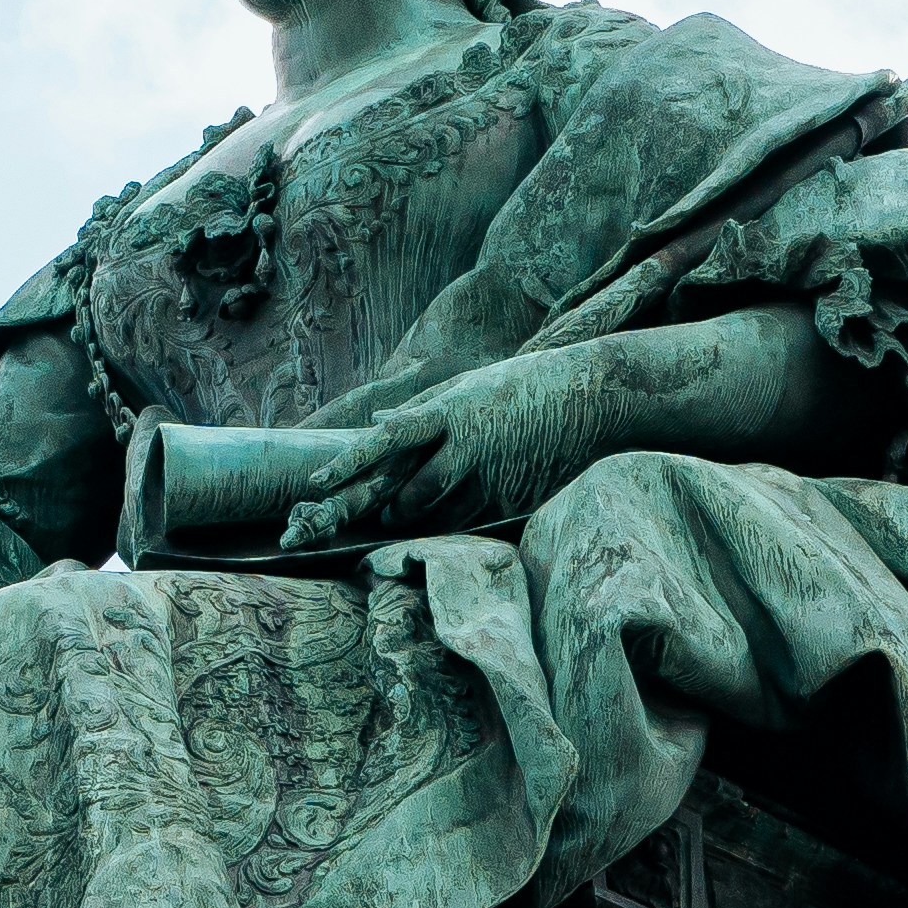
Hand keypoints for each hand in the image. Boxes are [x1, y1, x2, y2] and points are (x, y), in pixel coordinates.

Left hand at [277, 372, 570, 547]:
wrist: (590, 398)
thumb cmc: (524, 386)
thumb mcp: (468, 387)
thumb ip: (421, 408)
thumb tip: (378, 420)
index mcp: (448, 413)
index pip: (386, 441)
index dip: (350, 463)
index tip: (317, 484)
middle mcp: (464, 447)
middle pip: (408, 493)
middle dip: (381, 512)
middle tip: (363, 520)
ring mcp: (490, 478)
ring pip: (436, 516)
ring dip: (417, 521)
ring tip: (404, 518)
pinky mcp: (511, 500)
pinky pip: (471, 520)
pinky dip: (456, 520)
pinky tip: (463, 510)